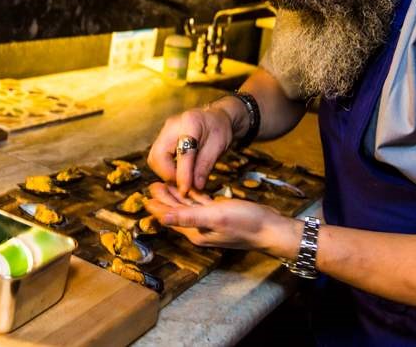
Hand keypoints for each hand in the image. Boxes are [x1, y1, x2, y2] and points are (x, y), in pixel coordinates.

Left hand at [144, 182, 288, 251]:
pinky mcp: (221, 215)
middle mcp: (200, 229)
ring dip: (177, 196)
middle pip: (177, 212)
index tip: (144, 195)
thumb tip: (161, 217)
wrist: (271, 228)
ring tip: (166, 183)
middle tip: (152, 185)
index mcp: (196, 231)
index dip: (157, 207)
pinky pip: (202, 205)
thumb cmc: (246, 223)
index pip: (170, 218)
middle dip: (164, 199)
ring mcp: (211, 222)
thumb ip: (187, 216)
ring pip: (189, 207)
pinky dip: (194, 196)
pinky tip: (191, 188)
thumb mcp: (214, 216)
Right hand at [146, 100, 236, 194]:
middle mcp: (171, 126)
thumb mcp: (219, 146)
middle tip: (185, 184)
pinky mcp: (162, 139)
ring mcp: (164, 131)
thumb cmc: (219, 128)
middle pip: (158, 156)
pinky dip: (166, 169)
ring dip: (166, 173)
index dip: (183, 175)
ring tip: (184, 179)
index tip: (186, 190)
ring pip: (154, 159)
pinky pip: (157, 158)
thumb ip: (205, 166)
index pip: (183, 153)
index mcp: (191, 123)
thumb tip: (195, 187)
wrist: (215, 116)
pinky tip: (180, 173)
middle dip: (168, 175)